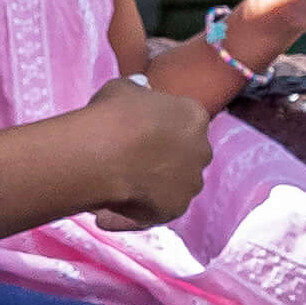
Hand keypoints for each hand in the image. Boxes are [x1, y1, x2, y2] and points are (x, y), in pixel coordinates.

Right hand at [82, 74, 212, 224]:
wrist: (105, 154)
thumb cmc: (112, 114)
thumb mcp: (122, 88)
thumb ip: (137, 90)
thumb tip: (141, 87)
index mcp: (194, 116)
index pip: (184, 122)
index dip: (161, 129)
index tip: (140, 133)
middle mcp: (201, 150)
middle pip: (185, 155)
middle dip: (164, 158)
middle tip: (131, 161)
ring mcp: (191, 182)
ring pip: (174, 186)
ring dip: (153, 187)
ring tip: (117, 189)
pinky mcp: (176, 209)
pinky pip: (155, 212)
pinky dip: (133, 214)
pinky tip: (104, 217)